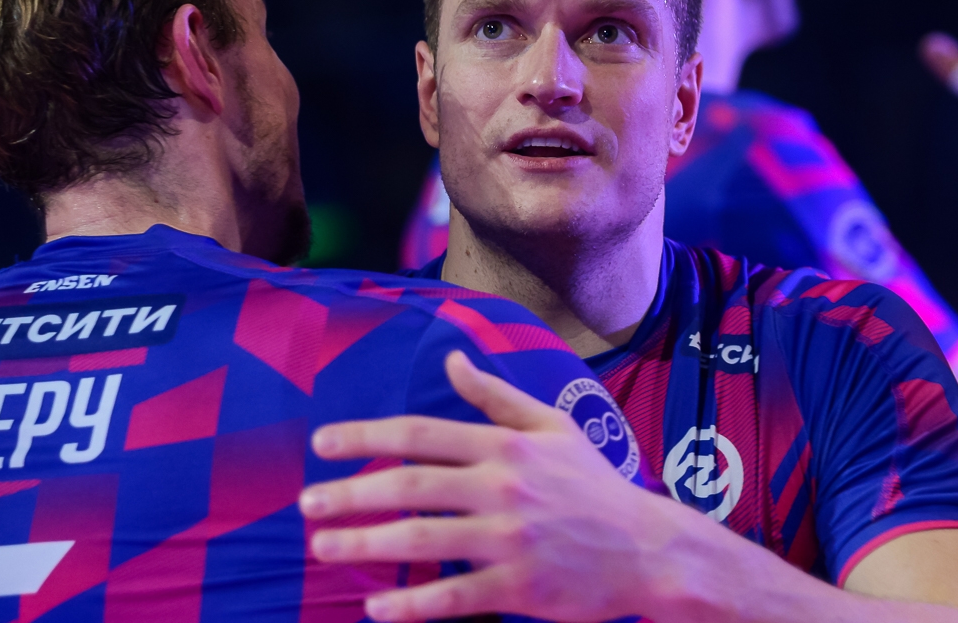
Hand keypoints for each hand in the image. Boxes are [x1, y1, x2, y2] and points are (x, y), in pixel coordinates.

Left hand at [298, 351, 683, 621]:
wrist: (651, 549)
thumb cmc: (593, 483)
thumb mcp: (551, 425)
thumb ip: (495, 395)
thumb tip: (450, 359)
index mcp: (506, 446)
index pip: (421, 435)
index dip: (365, 437)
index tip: (321, 444)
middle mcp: (504, 487)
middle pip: (411, 486)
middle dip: (351, 493)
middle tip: (306, 503)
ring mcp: (512, 539)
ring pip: (425, 540)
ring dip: (366, 543)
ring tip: (324, 546)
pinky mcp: (522, 588)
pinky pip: (456, 597)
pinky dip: (413, 605)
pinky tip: (376, 609)